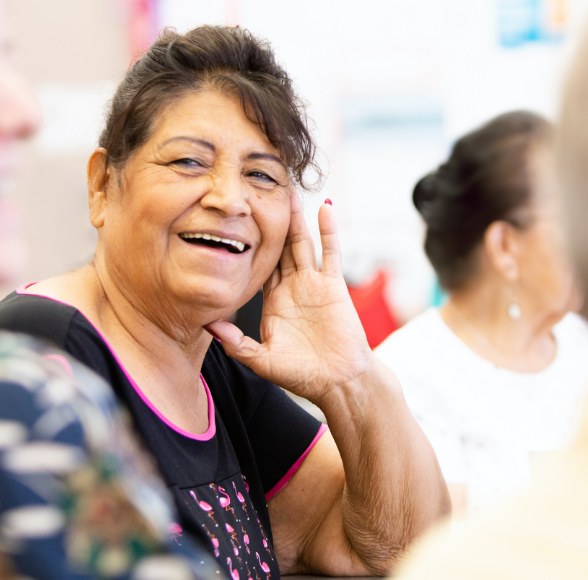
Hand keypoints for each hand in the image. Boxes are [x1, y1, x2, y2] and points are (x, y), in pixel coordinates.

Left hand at [205, 193, 372, 403]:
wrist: (339, 382)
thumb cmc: (302, 375)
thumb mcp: (262, 360)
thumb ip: (236, 343)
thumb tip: (208, 325)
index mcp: (272, 302)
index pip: (256, 266)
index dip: (246, 244)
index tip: (234, 221)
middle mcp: (291, 288)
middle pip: (278, 248)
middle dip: (270, 223)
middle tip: (260, 194)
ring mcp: (313, 283)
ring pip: (302, 244)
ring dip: (296, 219)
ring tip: (289, 192)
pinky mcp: (334, 285)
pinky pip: (331, 252)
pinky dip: (329, 230)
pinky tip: (324, 208)